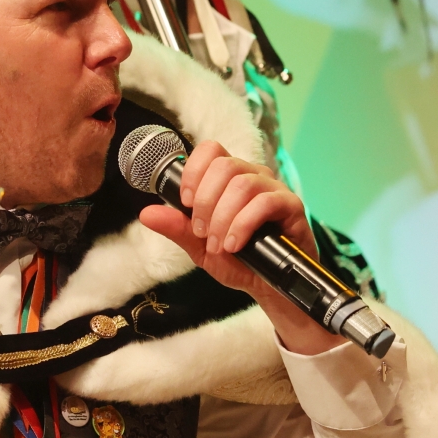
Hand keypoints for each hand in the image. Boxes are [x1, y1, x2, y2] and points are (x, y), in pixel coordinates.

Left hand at [139, 142, 341, 354]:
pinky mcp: (291, 205)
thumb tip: (146, 213)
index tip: (186, 203)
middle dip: (206, 202)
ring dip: (223, 217)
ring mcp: (273, 188)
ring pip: (243, 184)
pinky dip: (244, 224)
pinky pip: (266, 202)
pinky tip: (235, 244)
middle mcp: (252, 176)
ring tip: (219, 244)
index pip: (210, 150)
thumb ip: (177, 228)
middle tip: (202, 233)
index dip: (194, 172)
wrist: (268, 287)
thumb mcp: (200, 247)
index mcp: (228, 178)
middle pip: (224, 166)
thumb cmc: (238, 261)